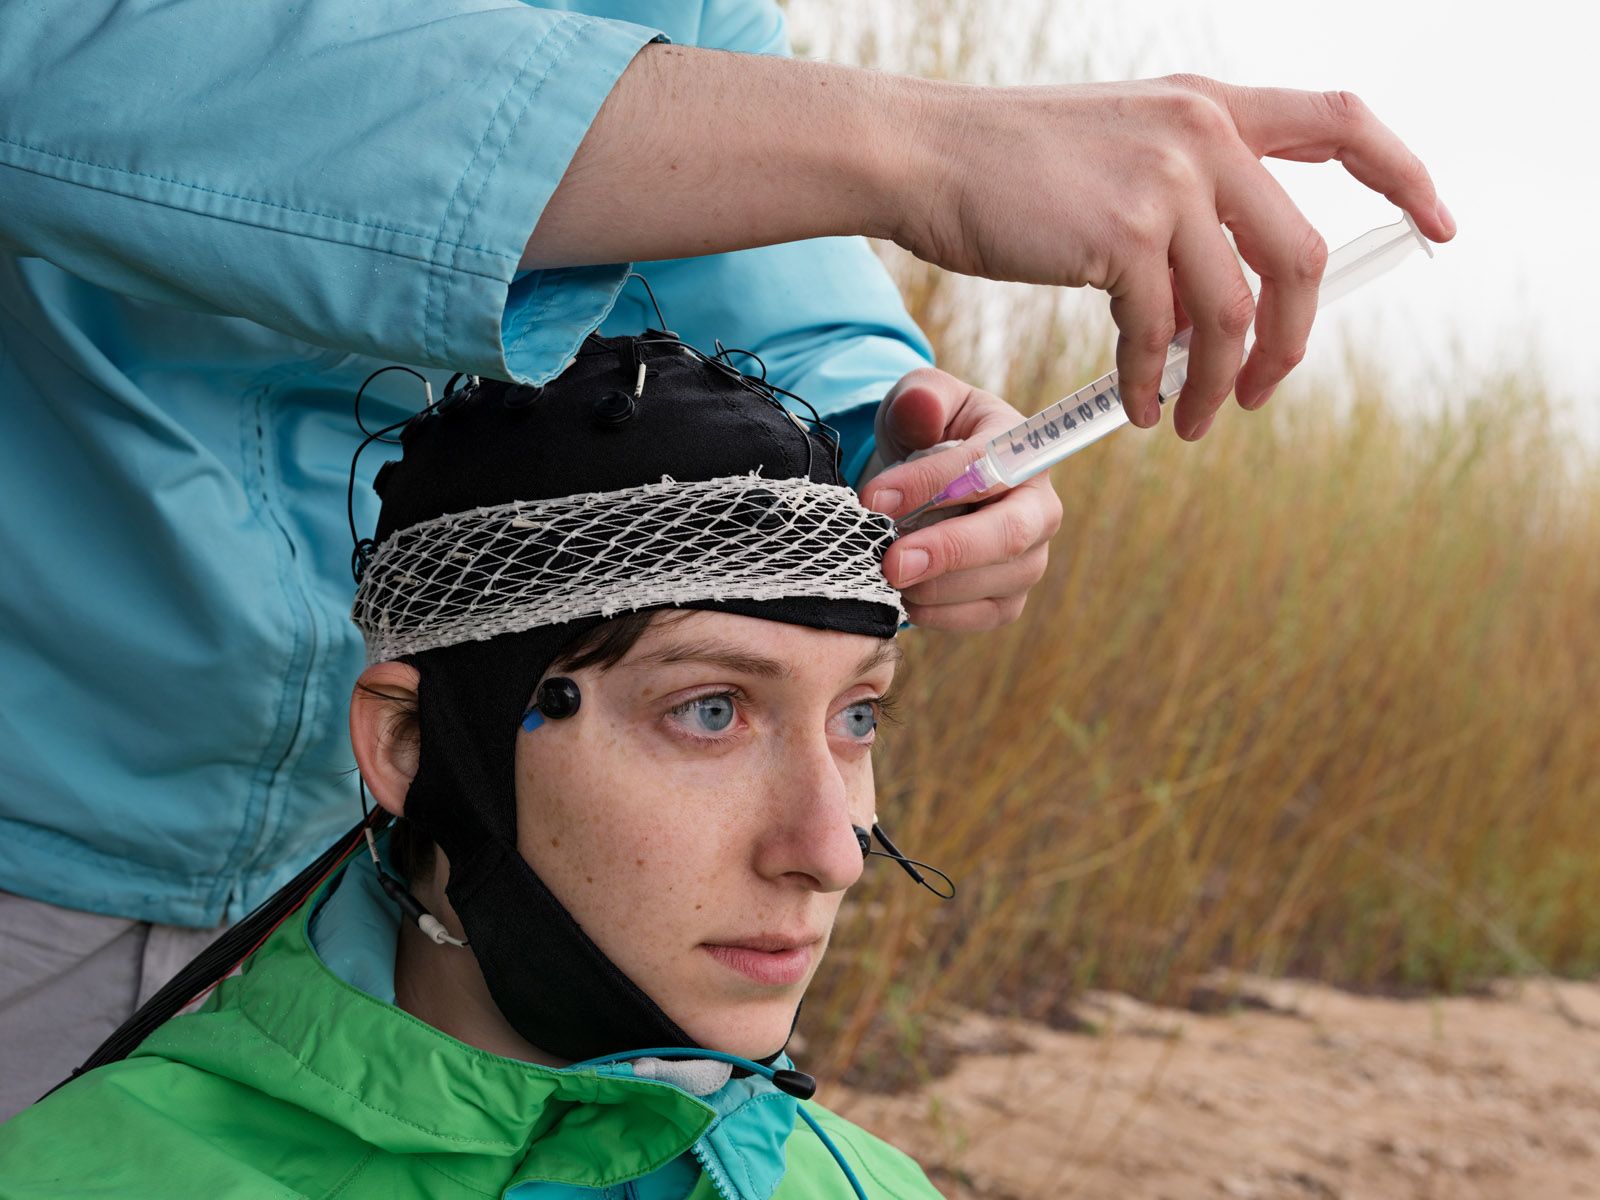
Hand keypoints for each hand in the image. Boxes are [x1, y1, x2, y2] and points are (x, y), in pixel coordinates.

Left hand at [859, 368, 1062, 631]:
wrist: (928, 481)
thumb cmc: (927, 433)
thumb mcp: (918, 400)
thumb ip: (919, 398)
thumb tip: (921, 407)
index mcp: (1022, 450)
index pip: (987, 468)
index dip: (930, 485)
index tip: (874, 500)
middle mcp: (1039, 505)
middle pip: (1010, 534)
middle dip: (948, 551)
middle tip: (892, 563)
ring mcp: (1031, 556)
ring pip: (996, 581)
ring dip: (935, 585)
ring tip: (884, 573)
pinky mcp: (1010, 597)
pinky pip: (984, 615)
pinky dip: (939, 614)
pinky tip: (902, 598)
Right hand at [891, 74, 1456, 439]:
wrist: (922, 155)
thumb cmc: (1006, 167)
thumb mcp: (1115, 155)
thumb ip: (1182, 203)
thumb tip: (1218, 302)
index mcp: (1208, 106)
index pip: (1341, 120)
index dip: (1403, 173)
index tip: (1437, 225)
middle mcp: (1201, 132)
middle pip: (1297, 256)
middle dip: (1290, 343)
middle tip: (1257, 394)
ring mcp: (1166, 180)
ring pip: (1232, 311)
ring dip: (1215, 382)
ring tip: (1190, 421)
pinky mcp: (1122, 232)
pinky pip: (1160, 334)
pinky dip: (1154, 383)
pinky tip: (1138, 405)